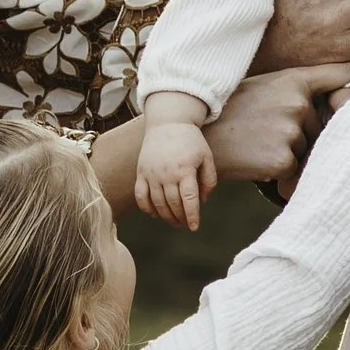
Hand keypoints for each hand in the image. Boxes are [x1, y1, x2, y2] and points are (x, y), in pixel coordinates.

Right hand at [136, 112, 217, 229]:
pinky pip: (140, 195)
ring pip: (157, 203)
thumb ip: (209, 180)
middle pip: (172, 204)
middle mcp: (166, 174)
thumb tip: (203, 201)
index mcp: (185, 170)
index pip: (188, 200)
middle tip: (185, 224)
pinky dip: (146, 208)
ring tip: (174, 221)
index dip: (192, 216)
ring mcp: (151, 173)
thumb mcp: (206, 157)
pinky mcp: (141, 172)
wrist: (167, 122)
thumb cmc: (190, 140)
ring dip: (166, 216)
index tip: (194, 227)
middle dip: (180, 218)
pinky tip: (155, 214)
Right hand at [203, 64, 349, 195]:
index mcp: (293, 81)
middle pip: (319, 126)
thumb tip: (335, 92)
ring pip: (306, 150)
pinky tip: (254, 160)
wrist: (195, 136)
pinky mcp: (283, 158)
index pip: (336, 76)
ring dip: (287, 153)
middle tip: (265, 132)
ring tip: (256, 145)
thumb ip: (295, 90)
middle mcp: (297, 104)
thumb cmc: (228, 112)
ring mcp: (291, 131)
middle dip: (301, 135)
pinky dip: (277, 171)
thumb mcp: (262, 87)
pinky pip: (293, 170)